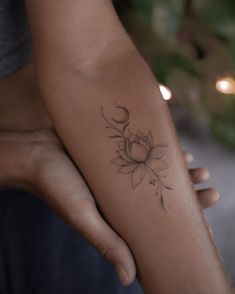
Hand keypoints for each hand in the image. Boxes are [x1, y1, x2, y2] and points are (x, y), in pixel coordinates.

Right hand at [0, 129, 218, 285]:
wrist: (35, 153)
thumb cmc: (56, 186)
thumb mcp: (82, 217)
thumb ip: (107, 243)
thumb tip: (130, 281)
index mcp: (117, 216)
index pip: (157, 224)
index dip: (183, 224)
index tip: (207, 223)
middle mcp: (121, 197)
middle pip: (162, 198)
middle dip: (189, 196)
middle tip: (212, 191)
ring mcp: (119, 175)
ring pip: (156, 174)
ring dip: (180, 172)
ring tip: (201, 169)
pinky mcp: (114, 155)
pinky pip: (143, 153)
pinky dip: (160, 153)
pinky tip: (177, 150)